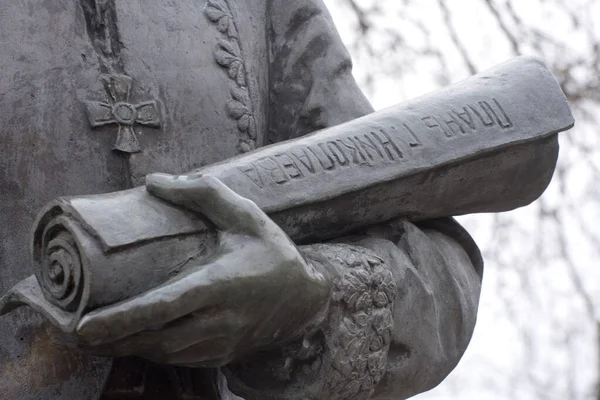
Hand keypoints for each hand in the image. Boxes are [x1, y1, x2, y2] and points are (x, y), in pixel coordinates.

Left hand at [75, 174, 329, 366]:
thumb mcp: (245, 216)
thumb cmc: (271, 253)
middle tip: (73, 332)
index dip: (123, 319)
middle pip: (154, 339)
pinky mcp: (220, 356)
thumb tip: (154, 180)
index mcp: (220, 285)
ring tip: (95, 337)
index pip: (164, 307)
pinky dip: (150, 352)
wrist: (304, 299)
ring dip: (126, 347)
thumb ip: (202, 194)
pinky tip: (133, 341)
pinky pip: (177, 359)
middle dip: (110, 340)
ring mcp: (220, 344)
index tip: (84, 327)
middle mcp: (218, 321)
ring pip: (162, 353)